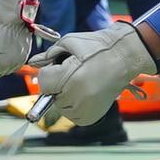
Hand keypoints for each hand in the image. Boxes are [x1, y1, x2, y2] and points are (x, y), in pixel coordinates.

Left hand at [32, 19, 153, 127]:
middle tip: (73, 73)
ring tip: (81, 83)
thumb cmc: (98, 46)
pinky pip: (74, 117)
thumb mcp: (70, 42)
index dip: (49, 73)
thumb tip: (32, 63)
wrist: (127, 55)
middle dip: (57, 86)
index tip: (60, 66)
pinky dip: (74, 107)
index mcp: (71, 77)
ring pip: (61, 108)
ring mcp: (88, 109)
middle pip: (52, 97)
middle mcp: (79, 97)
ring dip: (64, 98)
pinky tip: (85, 93)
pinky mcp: (94, 116)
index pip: (44, 83)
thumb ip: (49, 54)